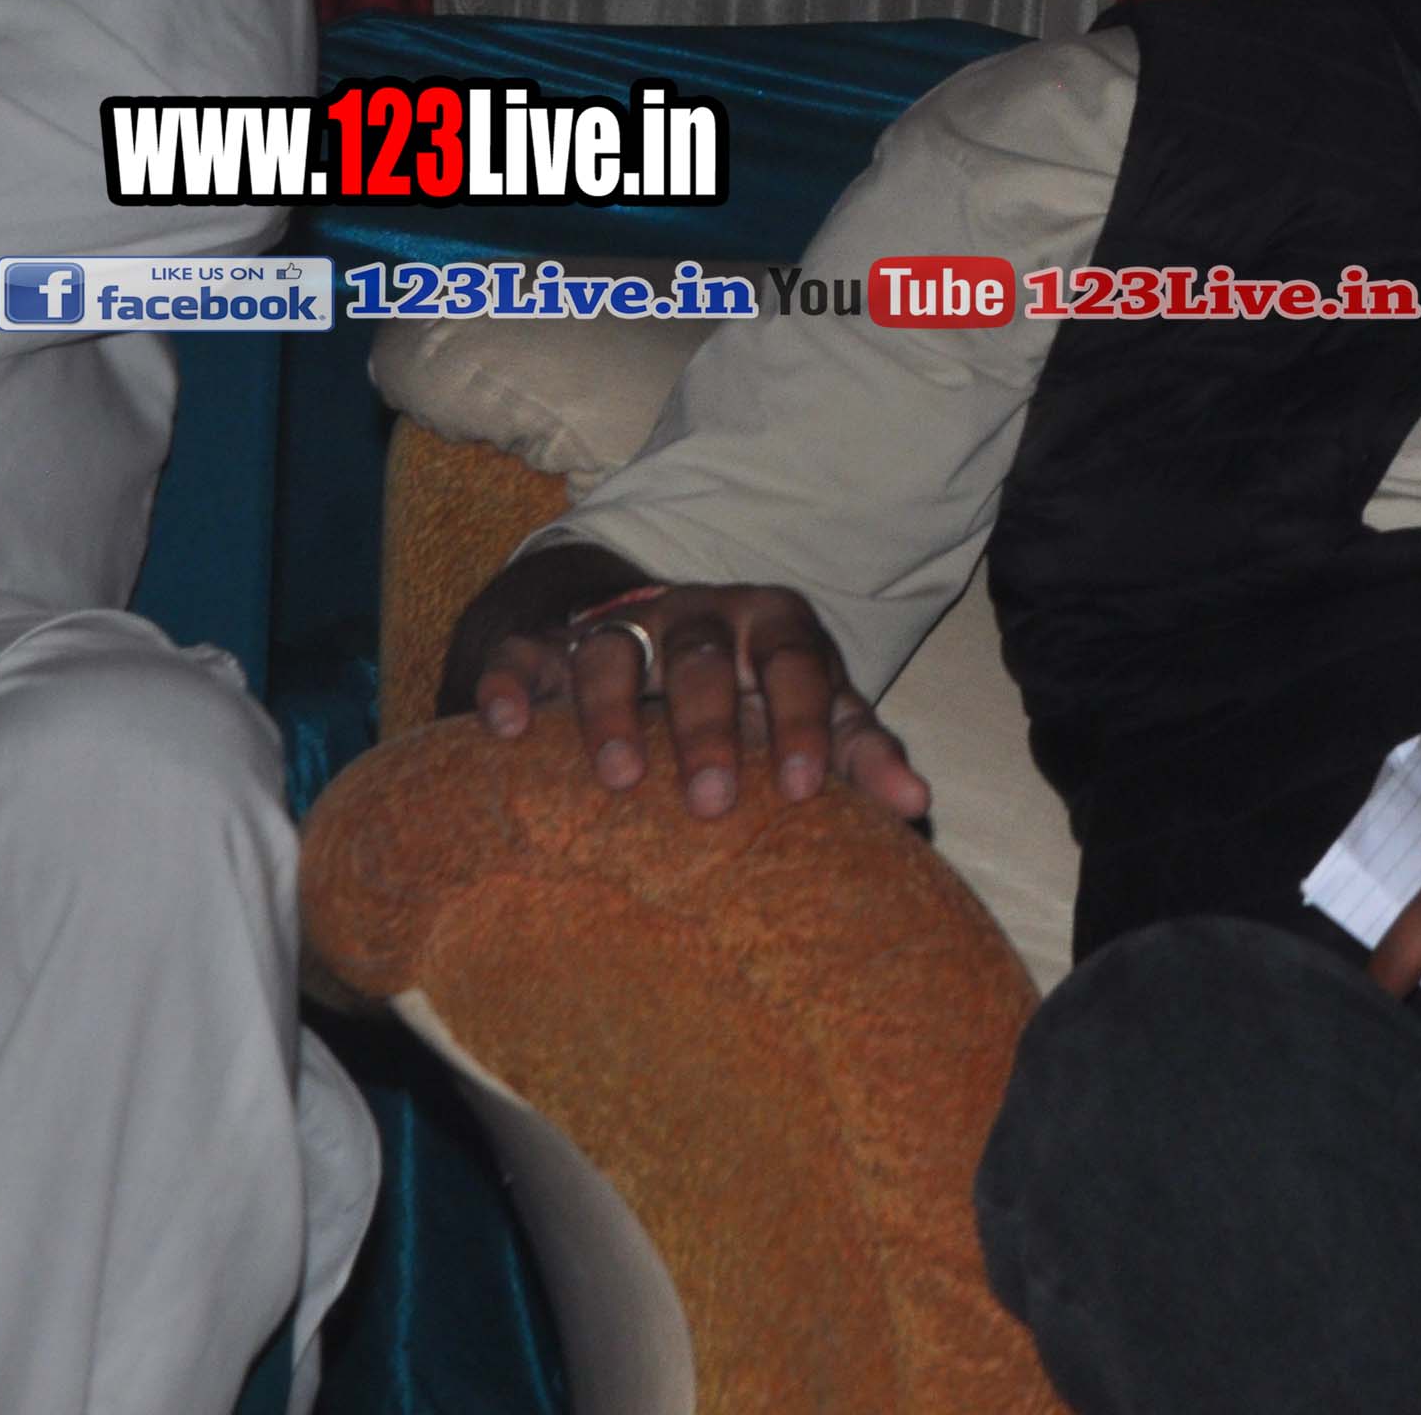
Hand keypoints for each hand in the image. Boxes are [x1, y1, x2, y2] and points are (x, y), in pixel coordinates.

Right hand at [470, 578, 928, 823]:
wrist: (656, 642)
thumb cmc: (754, 694)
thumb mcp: (814, 714)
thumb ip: (862, 754)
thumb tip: (917, 807)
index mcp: (771, 626)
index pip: (795, 663)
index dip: (801, 721)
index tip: (802, 789)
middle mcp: (696, 615)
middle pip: (701, 657)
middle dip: (707, 728)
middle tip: (711, 804)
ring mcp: (618, 626)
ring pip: (611, 649)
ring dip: (611, 711)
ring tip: (619, 782)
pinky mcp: (547, 646)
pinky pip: (522, 654)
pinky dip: (509, 685)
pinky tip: (503, 728)